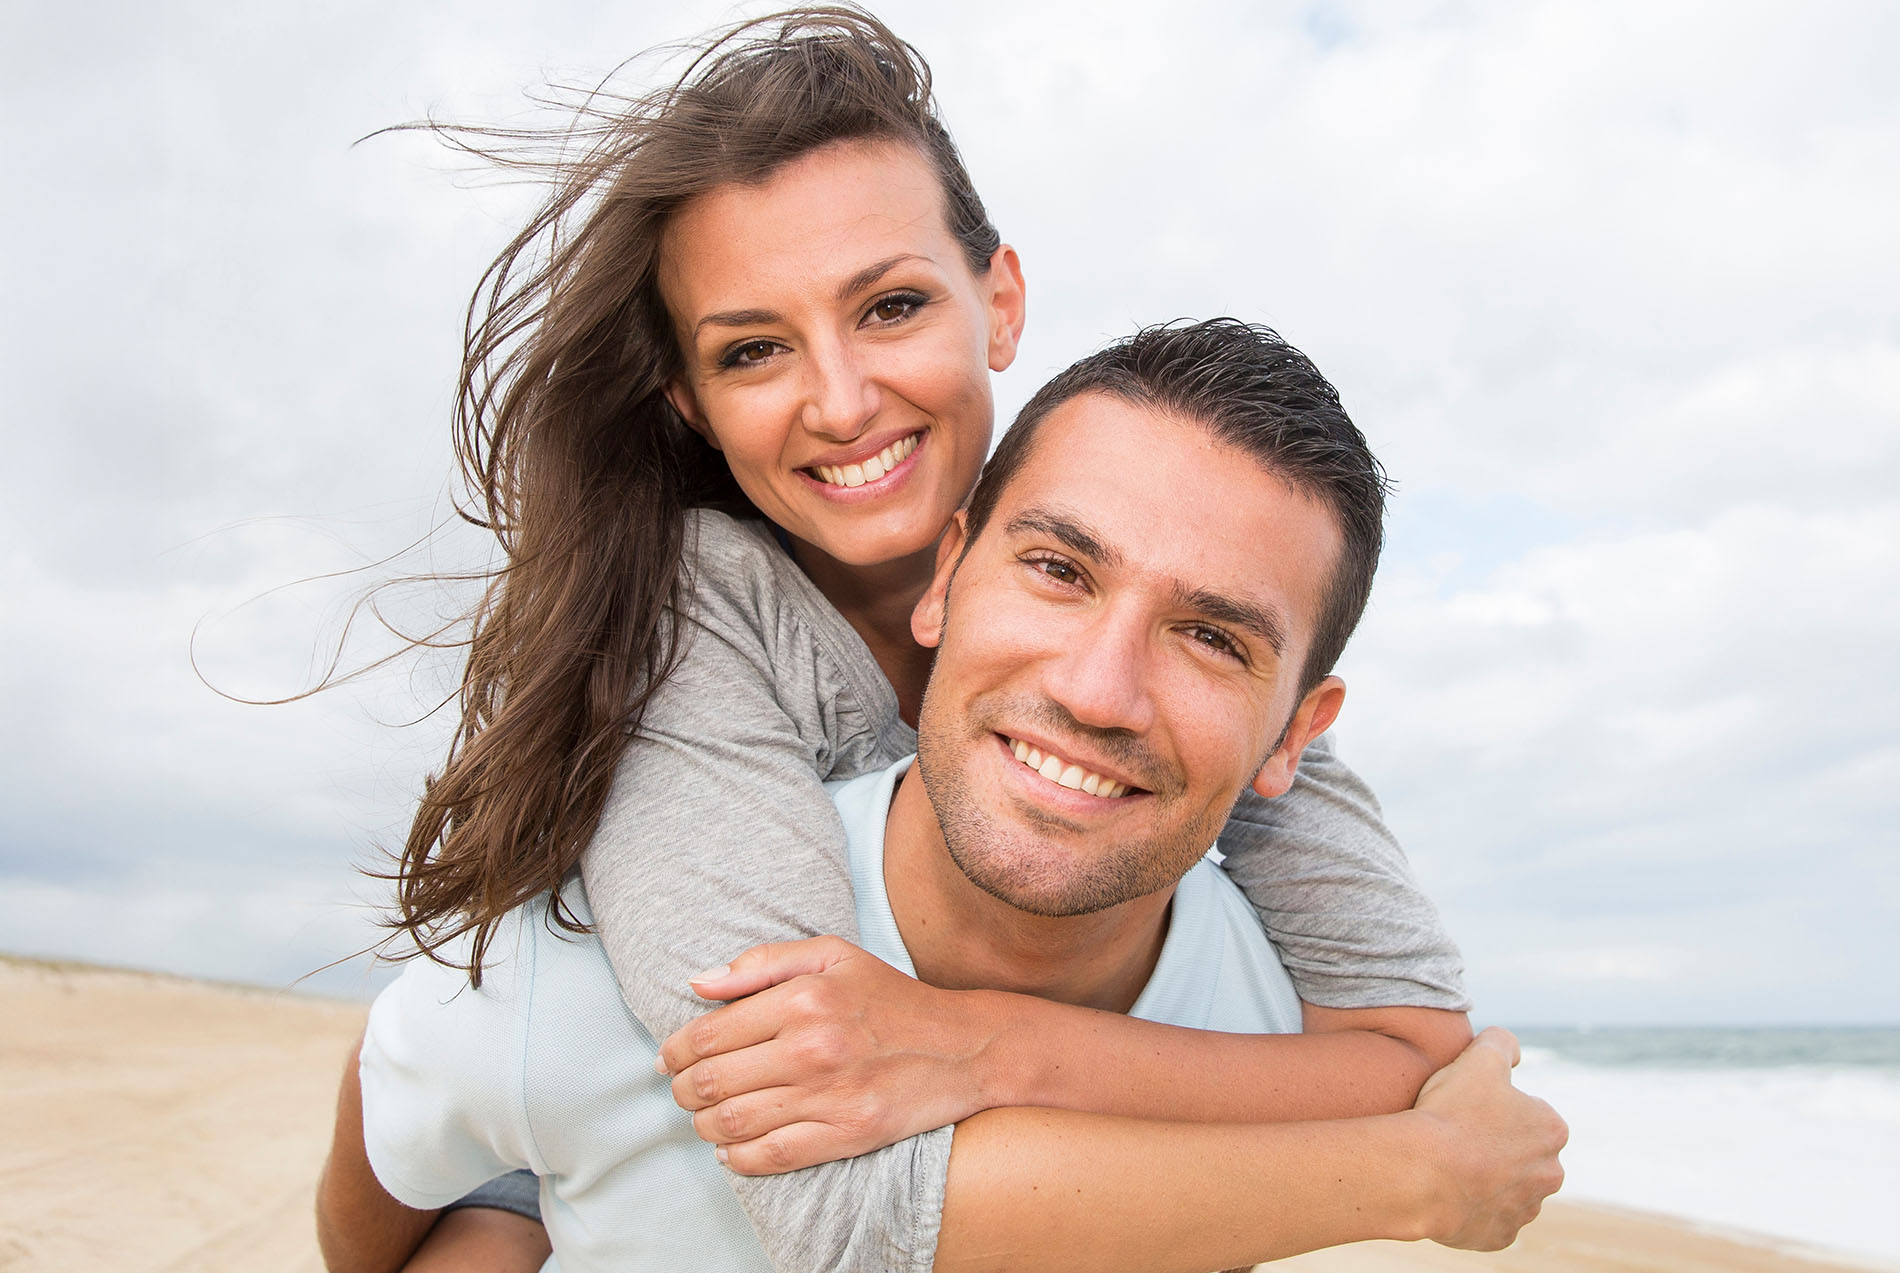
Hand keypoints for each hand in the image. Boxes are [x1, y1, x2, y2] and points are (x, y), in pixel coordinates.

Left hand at [656, 936, 991, 1173]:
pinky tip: (732, 1150)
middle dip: (684, 1091)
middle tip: (683, 1091)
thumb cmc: (890, 998)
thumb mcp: (832, 955)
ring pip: (733, 1123)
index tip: (668, 1059)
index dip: (676, 1051)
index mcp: (803, 997)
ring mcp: (830, 1095)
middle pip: (713, 1082)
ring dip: (704, 1126)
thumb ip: (761, 963)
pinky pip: (771, 1156)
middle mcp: (812, 1047)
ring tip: (704, 1118)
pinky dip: (738, 1159)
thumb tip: (698, 984)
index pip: (710, 1034)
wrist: (963, 1046)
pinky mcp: (847, 1134)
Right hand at [1410, 1027, 1567, 1250]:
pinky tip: (1447, 1192)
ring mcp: (1525, 1209)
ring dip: (1486, 1178)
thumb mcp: (1478, 1058)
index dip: (1496, 1108)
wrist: (1422, 1174)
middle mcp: (1550, 1174)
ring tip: (1448, 1164)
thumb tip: (1512, 1049)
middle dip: (1498, 1147)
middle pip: (1522, 1154)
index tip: (1469, 1108)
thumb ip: (1501, 1042)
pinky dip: (1472, 1208)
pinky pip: (1488, 1219)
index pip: (1529, 1113)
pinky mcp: (1501, 1236)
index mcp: (1552, 1130)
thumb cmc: (1451, 1114)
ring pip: (1508, 1188)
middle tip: (1458, 1136)